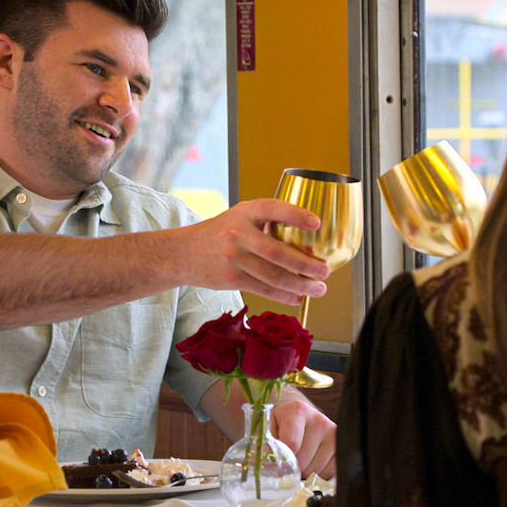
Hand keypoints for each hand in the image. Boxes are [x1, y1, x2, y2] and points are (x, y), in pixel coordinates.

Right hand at [179, 199, 331, 304]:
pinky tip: (298, 297)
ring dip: (300, 285)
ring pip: (273, 276)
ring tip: (318, 289)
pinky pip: (263, 289)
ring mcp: (233, 258)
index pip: (273, 209)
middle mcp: (238, 234)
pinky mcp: (231, 279)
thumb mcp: (238, 217)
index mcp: (244, 212)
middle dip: (305, 264)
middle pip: (277, 252)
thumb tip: (305, 236)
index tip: (316, 223)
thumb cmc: (218, 234)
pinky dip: (284, 295)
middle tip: (325, 270)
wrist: (182, 253)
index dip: (295, 215)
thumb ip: (265, 222)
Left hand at [271, 398, 335, 478]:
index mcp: (298, 410)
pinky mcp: (341, 446)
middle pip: (303, 460)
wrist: (299, 417)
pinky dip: (317, 474)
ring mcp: (333, 433)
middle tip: (287, 458)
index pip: (291, 444)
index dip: (282, 458)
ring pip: (315, 469)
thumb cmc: (280, 425)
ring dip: (305, 472)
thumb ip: (264, 445)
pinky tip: (311, 462)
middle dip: (293, 466)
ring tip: (299, 458)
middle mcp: (319, 420)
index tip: (277, 459)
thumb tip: (267, 469)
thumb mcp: (267, 429)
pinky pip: (329, 473)